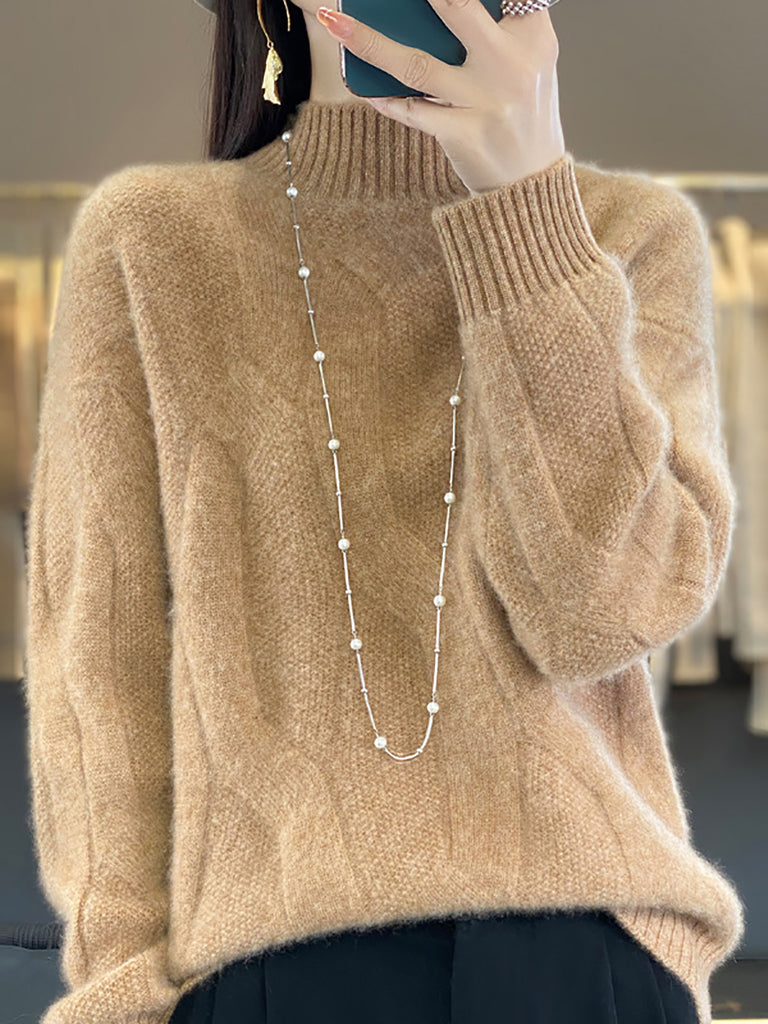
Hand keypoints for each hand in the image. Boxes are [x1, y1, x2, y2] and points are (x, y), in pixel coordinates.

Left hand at [316, 0, 565, 196]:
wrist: (530, 182)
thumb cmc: (522, 111)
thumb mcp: (530, 60)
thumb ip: (498, 26)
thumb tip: (436, 6)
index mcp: (533, 36)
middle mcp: (510, 65)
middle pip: (456, 7)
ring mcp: (483, 102)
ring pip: (416, 63)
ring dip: (368, 41)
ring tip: (334, 20)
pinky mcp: (462, 134)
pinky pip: (410, 110)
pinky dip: (383, 97)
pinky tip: (361, 83)